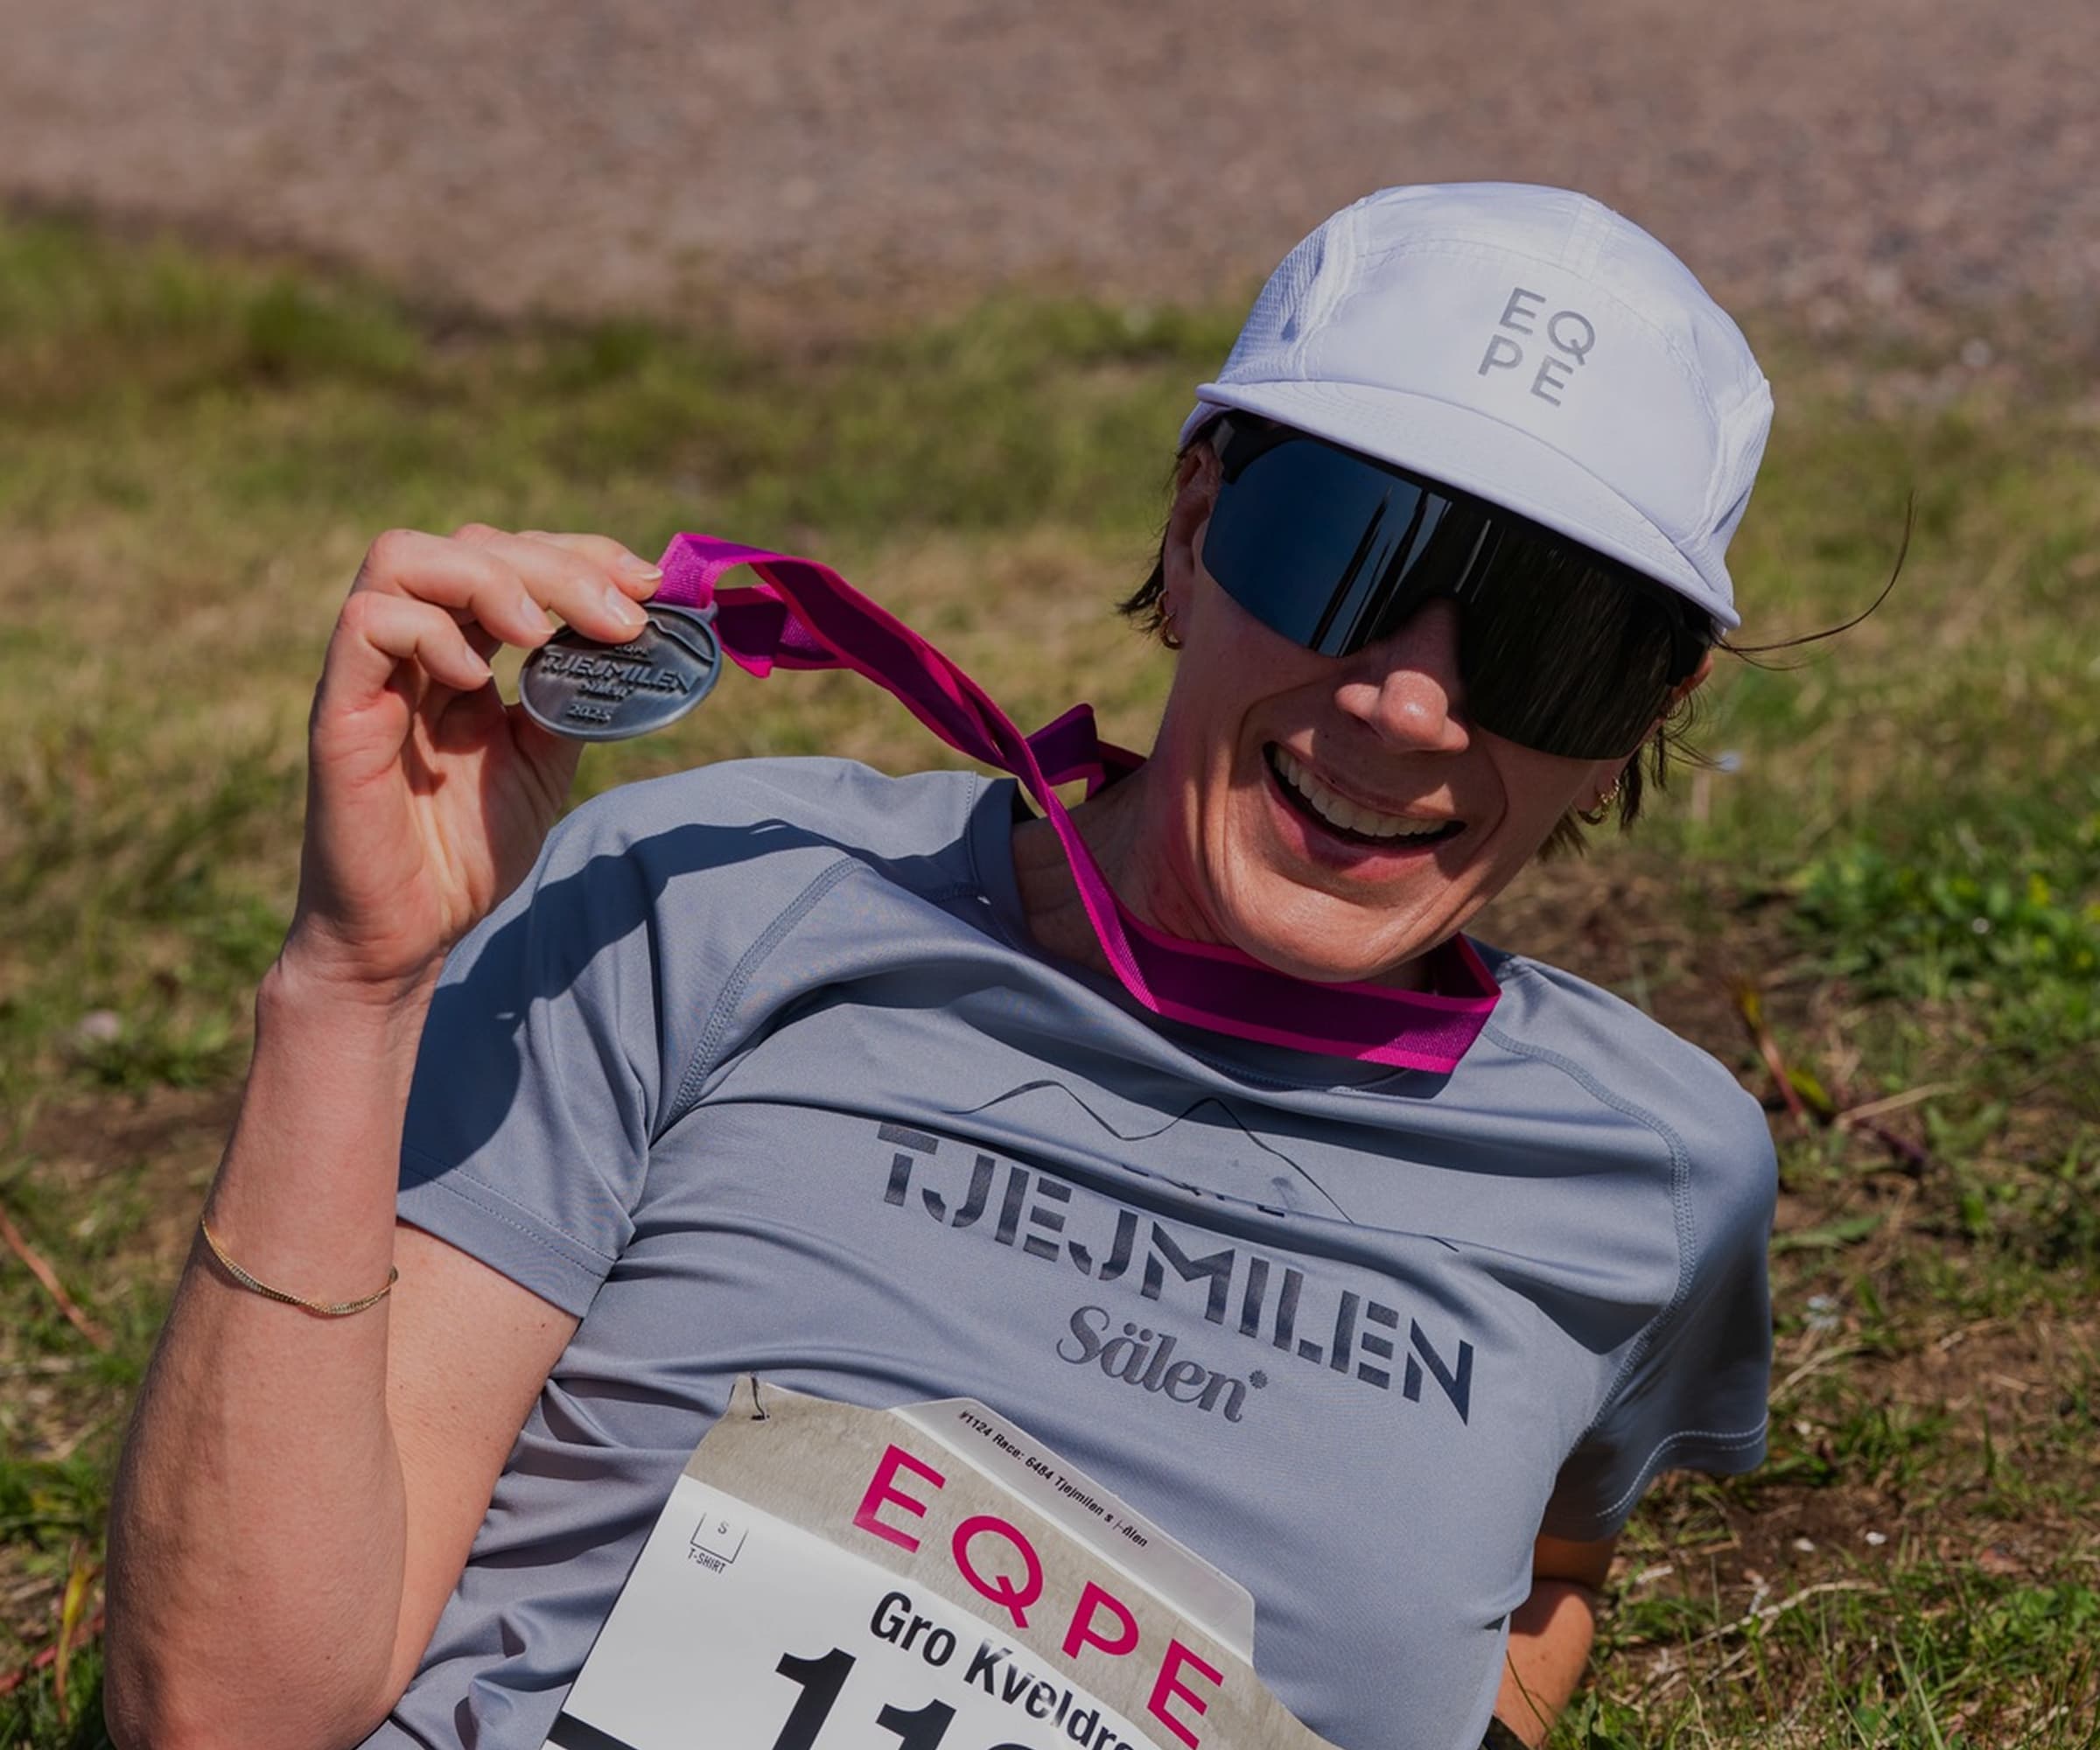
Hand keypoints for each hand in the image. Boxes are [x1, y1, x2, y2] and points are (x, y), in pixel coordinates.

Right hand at [282, 524, 662, 1001]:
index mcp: (459, 652)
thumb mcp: (543, 764)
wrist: (407, 935)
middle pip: (469, 544)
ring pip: (402, 557)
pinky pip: (367, 626)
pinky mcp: (341, 714)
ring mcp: (370, 674)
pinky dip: (432, 634)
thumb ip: (574, 700)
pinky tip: (477, 684)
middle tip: (622, 615)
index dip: (579, 554)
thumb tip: (633, 646)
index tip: (649, 584)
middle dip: (558, 566)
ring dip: (491, 579)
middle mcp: (411, 649)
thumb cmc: (464, 854)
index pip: (509, 557)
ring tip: (542, 635)